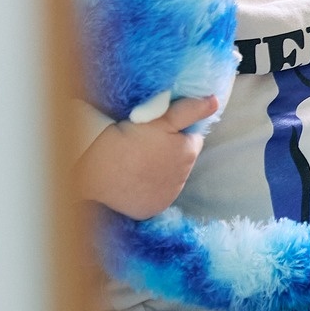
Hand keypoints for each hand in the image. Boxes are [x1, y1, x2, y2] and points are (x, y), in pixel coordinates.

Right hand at [73, 95, 219, 219]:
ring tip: (136, 161)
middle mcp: (183, 178)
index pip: (192, 139)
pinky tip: (133, 179)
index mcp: (188, 153)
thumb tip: (214, 101)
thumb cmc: (126, 139)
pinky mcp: (151, 209)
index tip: (157, 131)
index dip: (176, 133)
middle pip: (181, 159)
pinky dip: (148, 188)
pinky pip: (155, 195)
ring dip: (160, 170)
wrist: (94, 171)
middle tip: (143, 145)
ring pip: (170, 177)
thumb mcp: (158, 119)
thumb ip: (189, 110)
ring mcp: (167, 196)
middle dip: (169, 152)